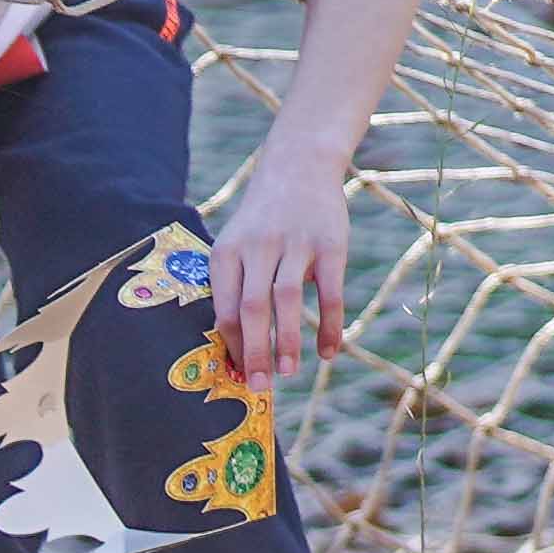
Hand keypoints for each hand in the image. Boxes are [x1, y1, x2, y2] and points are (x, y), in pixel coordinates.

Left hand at [204, 139, 353, 393]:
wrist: (298, 166)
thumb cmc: (262, 219)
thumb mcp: (236, 244)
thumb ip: (234, 286)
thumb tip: (236, 346)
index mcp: (227, 253)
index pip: (224, 308)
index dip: (231, 346)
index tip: (238, 375)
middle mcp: (257, 248)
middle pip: (251, 309)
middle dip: (254, 352)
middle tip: (260, 387)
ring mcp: (294, 244)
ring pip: (286, 301)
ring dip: (287, 342)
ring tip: (288, 373)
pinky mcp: (329, 244)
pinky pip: (329, 291)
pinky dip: (329, 324)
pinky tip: (329, 351)